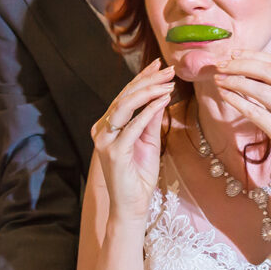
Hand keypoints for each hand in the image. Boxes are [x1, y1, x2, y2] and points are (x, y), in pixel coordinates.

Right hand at [91, 58, 174, 220]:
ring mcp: (105, 140)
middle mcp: (102, 129)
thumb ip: (151, 119)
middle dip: (148, 80)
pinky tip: (163, 101)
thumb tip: (161, 95)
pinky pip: (133, 126)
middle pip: (125, 96)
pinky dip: (148, 112)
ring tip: (168, 83)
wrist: (131, 204)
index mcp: (107, 125)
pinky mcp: (114, 152)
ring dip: (149, 91)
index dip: (142, 78)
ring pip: (126, 106)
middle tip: (168, 69)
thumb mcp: (149, 142)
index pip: (125, 95)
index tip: (160, 65)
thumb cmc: (139, 175)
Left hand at [211, 50, 270, 196]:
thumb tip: (258, 69)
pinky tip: (225, 95)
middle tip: (220, 64)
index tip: (233, 54)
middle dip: (241, 64)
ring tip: (218, 78)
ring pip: (261, 89)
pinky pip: (256, 112)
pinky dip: (237, 101)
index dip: (253, 55)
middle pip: (270, 71)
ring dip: (235, 81)